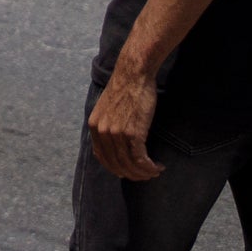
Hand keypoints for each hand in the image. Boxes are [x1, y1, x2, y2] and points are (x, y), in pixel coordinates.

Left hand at [88, 64, 162, 181]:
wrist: (133, 74)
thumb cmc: (125, 89)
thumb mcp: (107, 108)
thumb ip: (107, 125)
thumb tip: (115, 143)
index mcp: (94, 126)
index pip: (102, 157)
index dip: (116, 168)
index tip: (127, 172)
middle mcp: (102, 132)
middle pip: (116, 164)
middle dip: (132, 174)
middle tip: (144, 176)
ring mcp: (116, 133)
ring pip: (129, 164)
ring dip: (143, 172)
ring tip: (154, 172)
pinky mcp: (132, 133)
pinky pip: (140, 158)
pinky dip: (149, 167)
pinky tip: (157, 167)